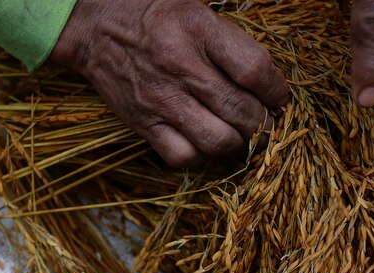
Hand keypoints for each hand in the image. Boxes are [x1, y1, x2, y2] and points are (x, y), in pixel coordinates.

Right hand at [50, 0, 289, 167]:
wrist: (95, 24)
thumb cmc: (154, 13)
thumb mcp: (197, 9)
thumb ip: (231, 42)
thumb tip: (266, 81)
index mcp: (199, 29)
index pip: (254, 70)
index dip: (277, 91)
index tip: (279, 97)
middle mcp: (181, 66)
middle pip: (241, 111)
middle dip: (263, 123)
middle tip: (264, 121)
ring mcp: (161, 99)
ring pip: (217, 141)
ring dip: (237, 143)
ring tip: (238, 134)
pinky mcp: (144, 123)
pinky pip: (183, 157)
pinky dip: (201, 156)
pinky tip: (205, 141)